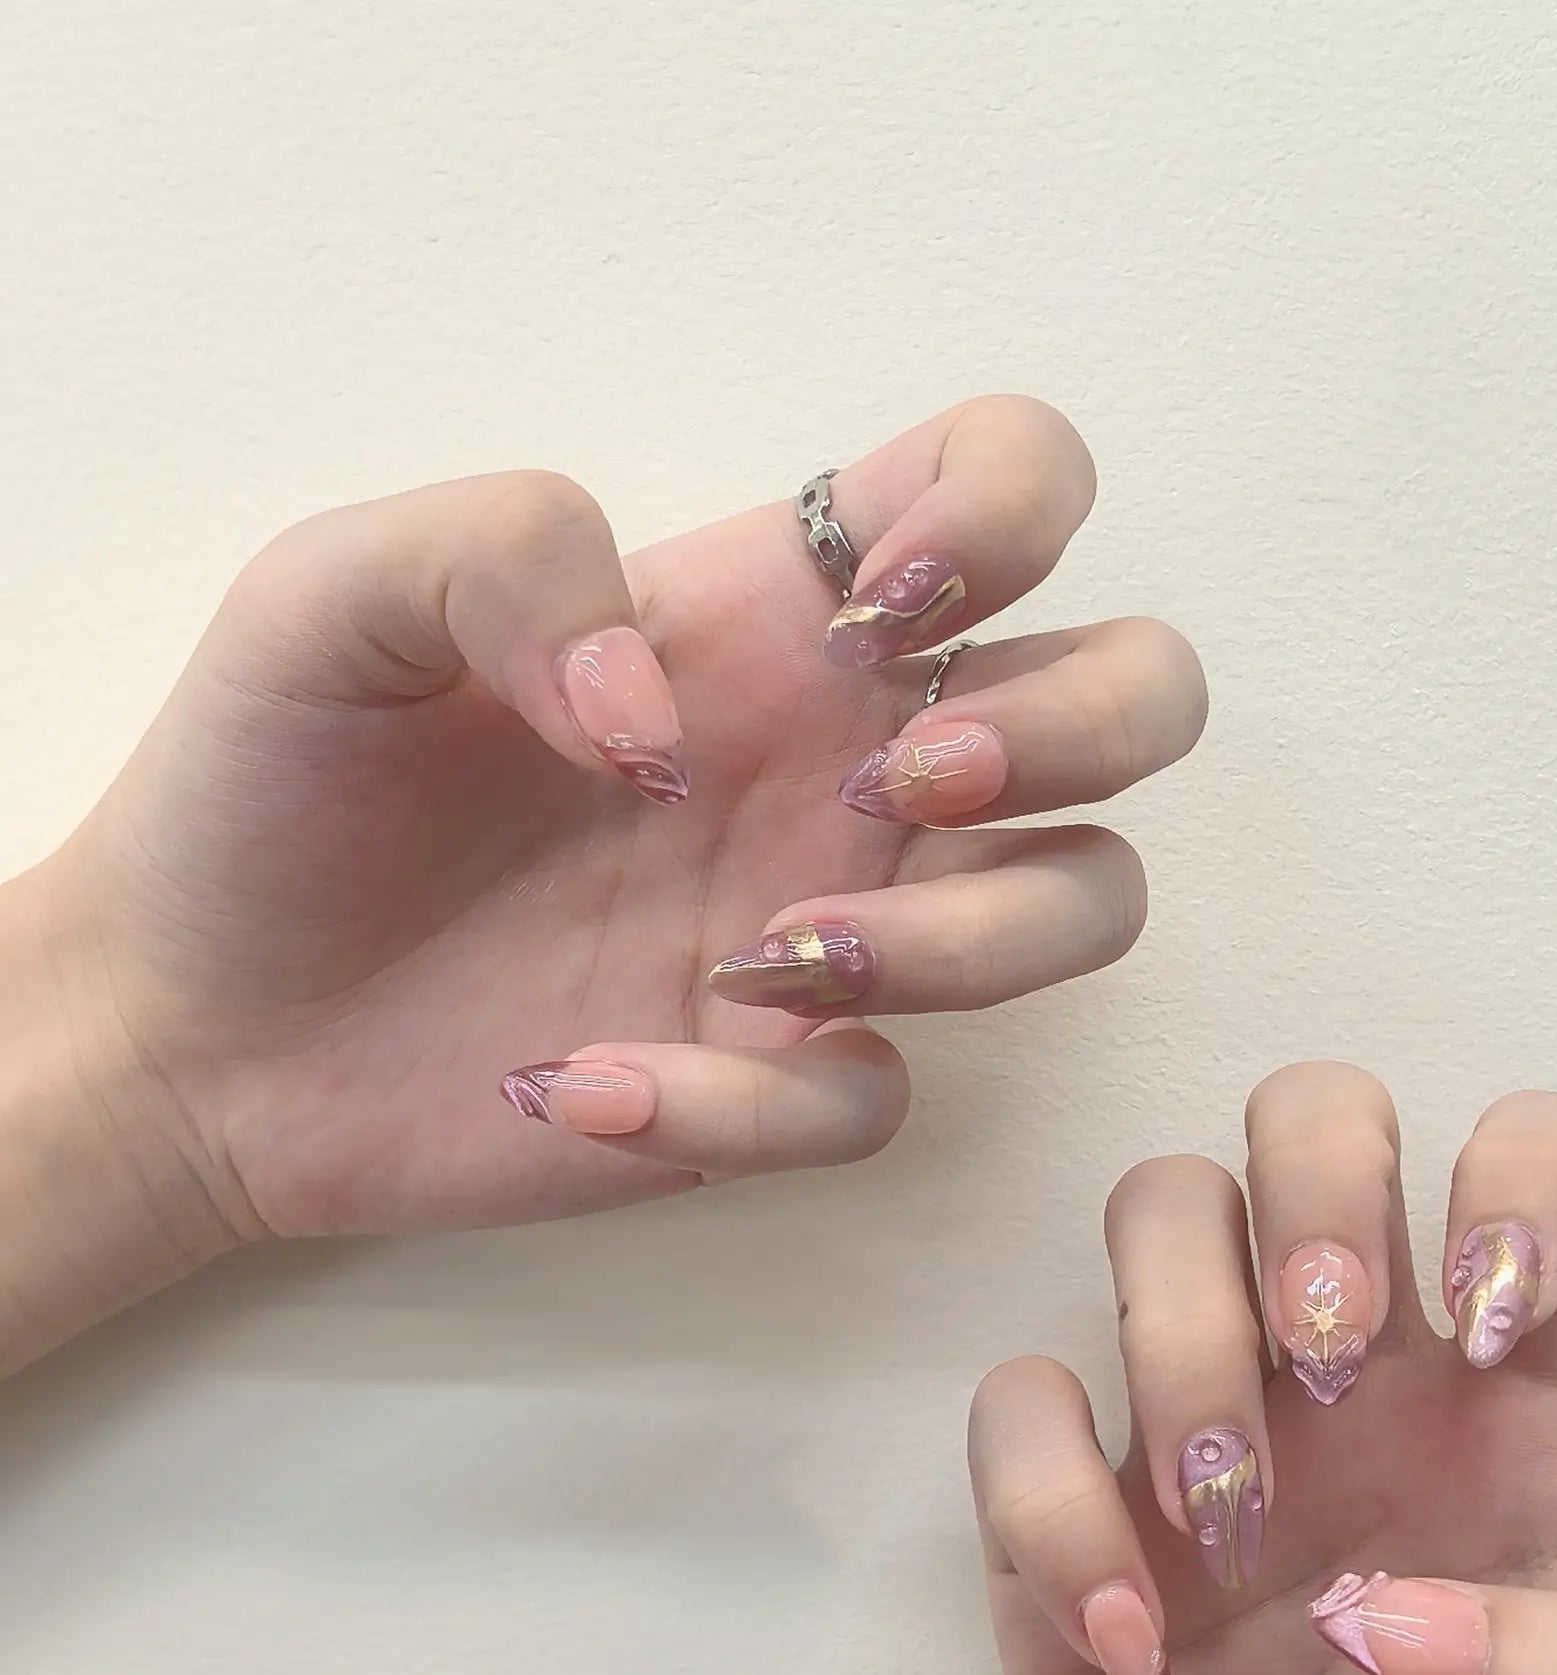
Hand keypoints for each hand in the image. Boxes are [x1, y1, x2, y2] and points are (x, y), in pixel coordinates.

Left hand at [3, 399, 1202, 1360]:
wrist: (204, 1020)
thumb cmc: (271, 785)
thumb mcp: (337, 595)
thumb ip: (511, 555)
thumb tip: (668, 718)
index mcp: (773, 609)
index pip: (1013, 482)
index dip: (1016, 514)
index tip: (880, 603)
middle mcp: (847, 751)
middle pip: (1140, 697)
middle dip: (1081, 728)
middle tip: (893, 776)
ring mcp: (840, 916)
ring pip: (1086, 904)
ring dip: (972, 935)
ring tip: (751, 955)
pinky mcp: (788, 1080)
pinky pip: (880, 1099)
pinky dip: (758, 1099)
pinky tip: (593, 1079)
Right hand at [969, 1065, 1556, 1674]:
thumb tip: (1399, 1611)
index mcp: (1525, 1415)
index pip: (1540, 1158)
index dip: (1520, 1171)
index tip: (1488, 1321)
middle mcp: (1359, 1392)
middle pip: (1313, 1113)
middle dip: (1313, 1181)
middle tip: (1327, 1348)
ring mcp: (1207, 1446)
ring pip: (1157, 1209)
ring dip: (1180, 1324)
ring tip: (1232, 1516)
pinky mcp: (1067, 1535)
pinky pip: (1017, 1407)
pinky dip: (1053, 1501)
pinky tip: (1134, 1642)